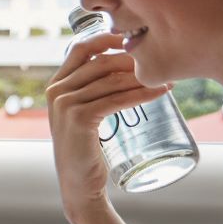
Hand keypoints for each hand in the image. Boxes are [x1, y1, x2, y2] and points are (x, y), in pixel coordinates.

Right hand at [46, 30, 168, 222]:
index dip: (105, 38)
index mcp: (55, 86)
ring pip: (112, 81)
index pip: (79, 49)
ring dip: (143, 76)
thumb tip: (126, 68)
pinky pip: (116, 99)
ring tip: (167, 77)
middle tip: (159, 61)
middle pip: (100, 62)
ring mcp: (66, 105)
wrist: (80, 186)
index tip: (131, 38)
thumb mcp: (83, 115)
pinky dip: (142, 94)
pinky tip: (159, 92)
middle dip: (132, 59)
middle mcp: (57, 92)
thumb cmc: (86, 151)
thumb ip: (92, 92)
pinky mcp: (79, 119)